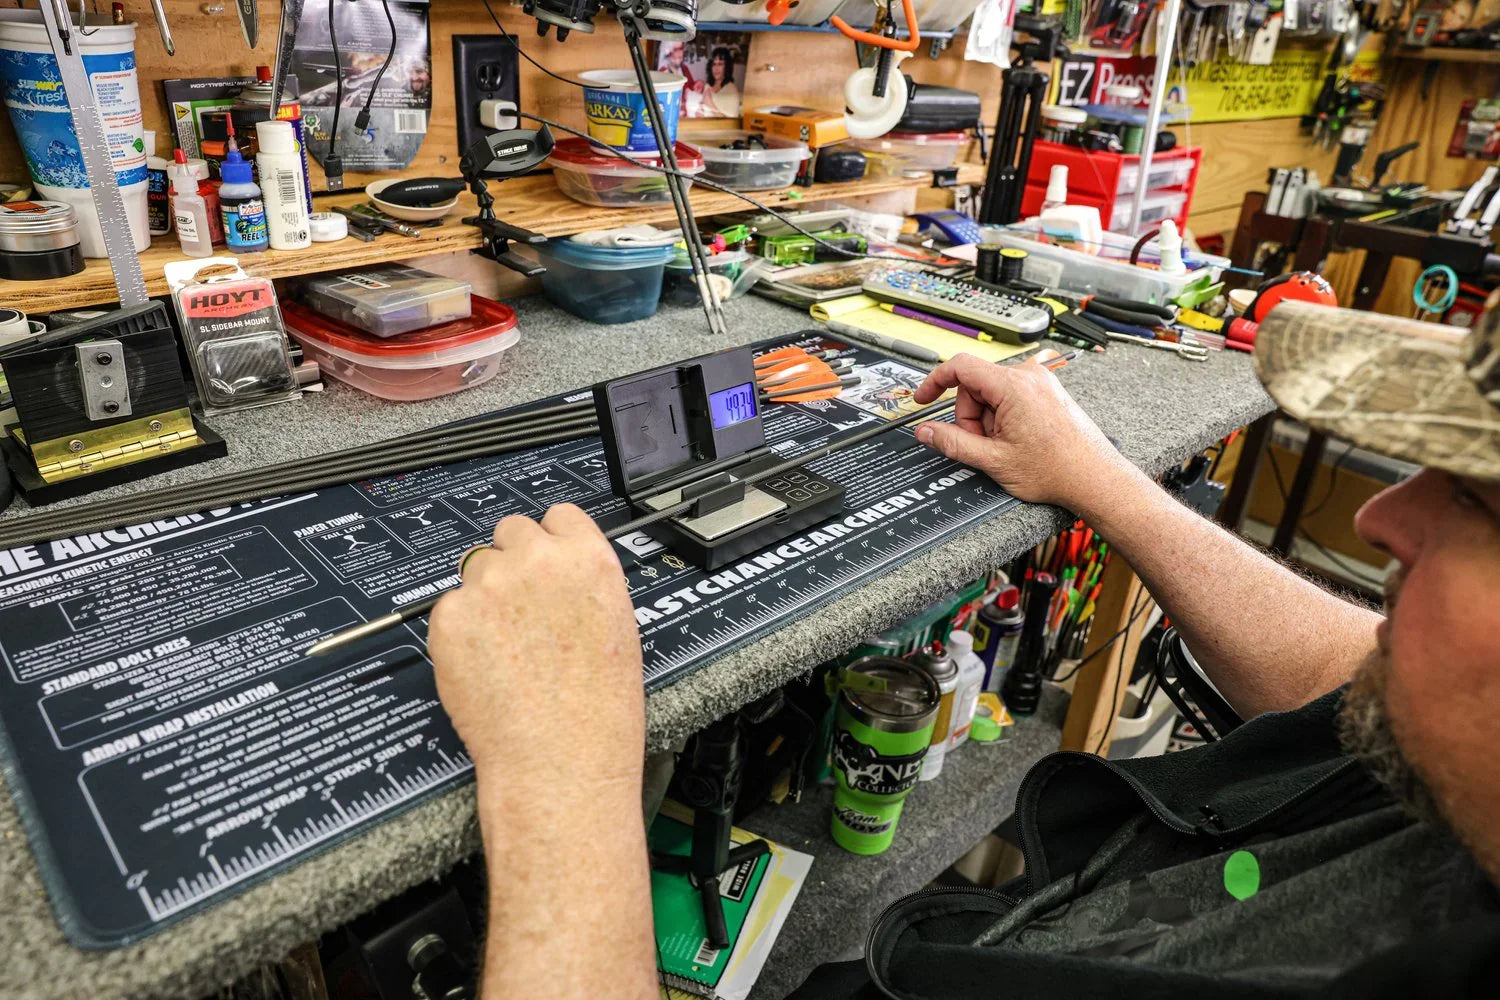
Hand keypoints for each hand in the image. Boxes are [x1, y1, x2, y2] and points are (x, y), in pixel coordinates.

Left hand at [427, 505, 644, 807]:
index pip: (558, 516)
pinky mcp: (449, 616)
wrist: (560, 757)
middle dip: (512, 562)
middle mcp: (537, 561)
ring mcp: (489, 585)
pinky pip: (449, 607)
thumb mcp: (617, 626)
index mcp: (588, 559)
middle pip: (510, 531)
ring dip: (484, 597)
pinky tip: (484, 665)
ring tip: (504, 648)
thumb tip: (560, 573)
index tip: (546, 561)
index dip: (550, 541)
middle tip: (519, 608)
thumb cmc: (598, 709)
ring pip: (475, 569)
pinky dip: (459, 631)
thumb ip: (584, 583)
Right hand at [912, 354, 1135, 511]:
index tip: (923, 398)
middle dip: (971, 417)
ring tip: (1006, 447)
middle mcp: (1028, 376)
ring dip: (989, 421)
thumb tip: (927, 432)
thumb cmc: (1057, 469)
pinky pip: (1011, 397)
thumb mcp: (994, 460)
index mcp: (1013, 386)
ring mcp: (1040, 382)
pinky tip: (1016, 441)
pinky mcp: (1047, 391)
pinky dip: (1004, 418)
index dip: (935, 382)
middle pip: (975, 386)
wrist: (1094, 477)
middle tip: (983, 446)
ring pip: (992, 394)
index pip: (961, 367)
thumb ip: (953, 443)